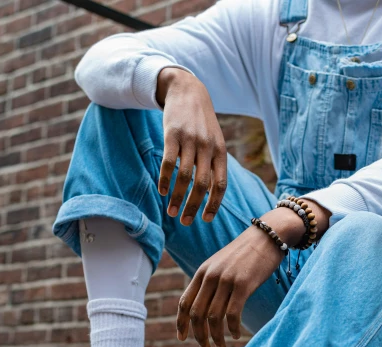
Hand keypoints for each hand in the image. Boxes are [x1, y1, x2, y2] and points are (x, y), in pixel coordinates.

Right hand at [156, 68, 227, 225]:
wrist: (187, 90)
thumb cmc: (201, 123)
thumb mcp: (214, 141)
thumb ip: (213, 165)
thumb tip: (211, 195)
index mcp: (220, 152)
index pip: (220, 184)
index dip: (213, 204)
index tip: (205, 220)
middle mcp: (207, 147)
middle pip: (202, 184)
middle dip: (193, 206)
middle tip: (185, 222)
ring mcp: (190, 140)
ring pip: (184, 177)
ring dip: (176, 197)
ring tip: (170, 212)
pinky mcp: (172, 134)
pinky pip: (168, 162)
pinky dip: (164, 179)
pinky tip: (161, 191)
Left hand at [177, 202, 330, 346]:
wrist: (268, 235)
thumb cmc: (247, 253)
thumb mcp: (222, 265)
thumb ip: (211, 282)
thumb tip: (205, 308)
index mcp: (202, 272)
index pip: (184, 302)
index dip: (181, 323)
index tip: (182, 338)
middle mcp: (210, 276)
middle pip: (196, 314)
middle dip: (199, 335)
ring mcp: (226, 280)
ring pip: (213, 317)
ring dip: (216, 336)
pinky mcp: (243, 285)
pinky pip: (232, 314)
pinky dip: (232, 329)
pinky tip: (235, 336)